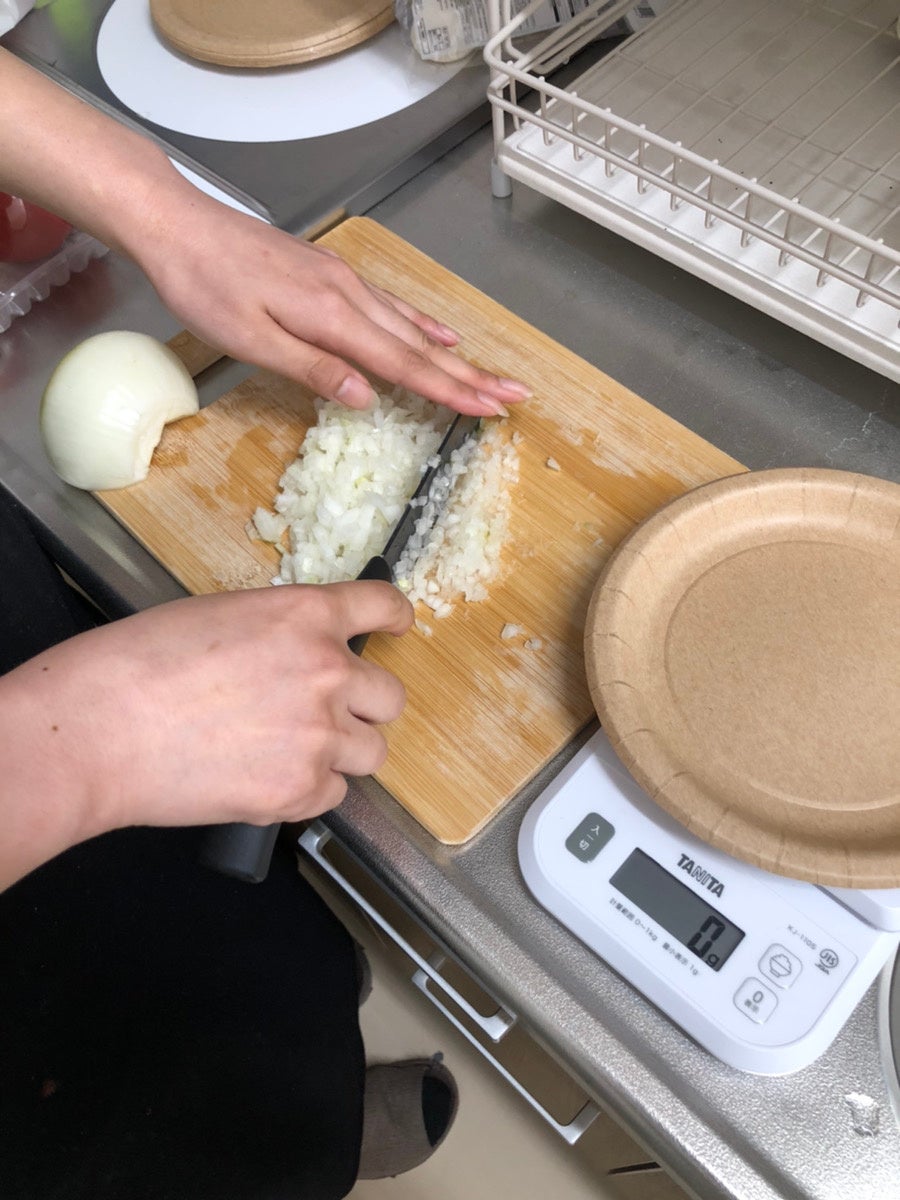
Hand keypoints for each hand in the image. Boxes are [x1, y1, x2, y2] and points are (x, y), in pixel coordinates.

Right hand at [0, 580, 411, 886]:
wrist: (101, 728)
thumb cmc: (139, 664)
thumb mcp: (221, 617)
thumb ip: (278, 635)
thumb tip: (297, 656)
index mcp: (306, 616)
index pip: (382, 606)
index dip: (395, 618)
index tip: (397, 627)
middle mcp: (328, 672)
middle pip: (390, 697)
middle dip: (363, 705)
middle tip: (325, 712)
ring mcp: (319, 735)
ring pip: (370, 752)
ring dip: (340, 752)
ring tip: (288, 751)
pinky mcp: (300, 790)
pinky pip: (333, 796)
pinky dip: (307, 791)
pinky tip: (264, 779)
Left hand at [134, 191, 529, 415]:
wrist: (179, 224)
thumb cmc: (203, 285)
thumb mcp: (249, 338)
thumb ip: (312, 368)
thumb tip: (368, 397)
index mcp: (332, 316)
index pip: (404, 365)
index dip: (450, 391)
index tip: (490, 409)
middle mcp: (348, 295)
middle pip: (419, 347)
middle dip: (469, 376)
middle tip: (513, 396)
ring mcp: (342, 281)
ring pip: (410, 326)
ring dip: (452, 356)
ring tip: (488, 374)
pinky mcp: (330, 275)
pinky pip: (390, 304)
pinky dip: (421, 322)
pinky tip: (438, 332)